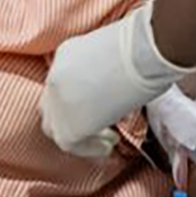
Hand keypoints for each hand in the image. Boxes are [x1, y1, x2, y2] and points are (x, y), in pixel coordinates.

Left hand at [40, 0, 193, 156]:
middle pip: (52, 104)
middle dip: (73, 116)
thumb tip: (120, 85)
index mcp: (66, 54)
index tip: (103, 105)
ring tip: (108, 138)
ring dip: (80, 135)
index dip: (80, 97)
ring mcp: (58, 103)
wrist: (141, 52)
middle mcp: (55, 76)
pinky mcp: (67, 126)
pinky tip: (108, 147)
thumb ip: (109, 69)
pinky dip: (89, 148)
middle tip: (100, 125)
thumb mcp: (116, 53)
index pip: (63, 82)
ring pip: (55, 126)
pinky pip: (71, 145)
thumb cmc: (143, 47)